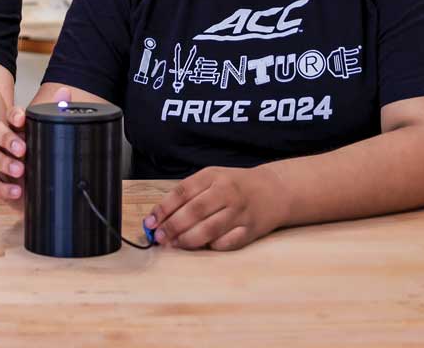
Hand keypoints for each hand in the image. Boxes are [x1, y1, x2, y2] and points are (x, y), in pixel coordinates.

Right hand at [0, 87, 70, 209]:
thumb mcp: (52, 136)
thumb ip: (58, 112)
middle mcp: (3, 143)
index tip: (22, 119)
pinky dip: (2, 189)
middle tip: (22, 148)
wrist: (45, 188)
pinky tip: (17, 191)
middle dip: (6, 138)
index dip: (14, 115)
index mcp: (17, 129)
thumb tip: (64, 92)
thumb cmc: (43, 158)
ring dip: (3, 162)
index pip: (10, 116)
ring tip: (21, 170)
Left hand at [144, 165, 290, 250]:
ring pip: (209, 229)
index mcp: (213, 176)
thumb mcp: (212, 178)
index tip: (150, 222)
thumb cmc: (235, 185)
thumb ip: (188, 193)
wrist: (274, 190)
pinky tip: (202, 246)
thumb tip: (160, 216)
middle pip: (194, 211)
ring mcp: (240, 212)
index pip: (182, 192)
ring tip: (174, 244)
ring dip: (188, 239)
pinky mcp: (251, 230)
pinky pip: (227, 242)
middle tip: (159, 237)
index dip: (163, 209)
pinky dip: (212, 246)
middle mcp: (227, 192)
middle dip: (172, 227)